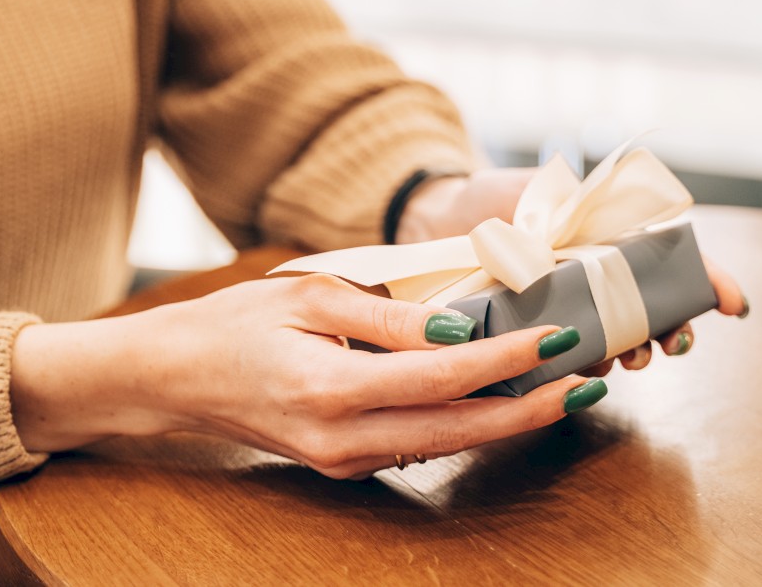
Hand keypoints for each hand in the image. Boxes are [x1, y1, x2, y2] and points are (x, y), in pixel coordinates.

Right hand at [10, 275, 606, 478]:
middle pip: (456, 432)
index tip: (554, 339)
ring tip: (558, 393)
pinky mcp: (340, 463)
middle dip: (528, 409)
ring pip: (442, 447)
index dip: (503, 361)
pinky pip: (414, 447)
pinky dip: (461, 427)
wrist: (174, 377)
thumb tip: (456, 328)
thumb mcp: (307, 297)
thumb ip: (385, 316)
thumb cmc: (234, 323)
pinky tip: (492, 402)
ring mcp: (341, 460)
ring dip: (503, 422)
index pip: (440, 379)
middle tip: (587, 382)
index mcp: (330, 389)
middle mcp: (341, 439)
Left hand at [394, 167, 750, 374]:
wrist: (439, 216)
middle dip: (675, 330)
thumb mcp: (544, 192)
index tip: (733, 305)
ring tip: (628, 361)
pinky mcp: (538, 329)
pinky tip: (585, 371)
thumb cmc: (495, 197)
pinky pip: (572, 355)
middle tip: (672, 345)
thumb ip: (581, 210)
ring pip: (620, 337)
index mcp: (612, 236)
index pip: (677, 260)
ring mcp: (571, 304)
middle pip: (657, 308)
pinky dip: (587, 366)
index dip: (711, 280)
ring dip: (633, 353)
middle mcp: (599, 274)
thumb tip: (619, 234)